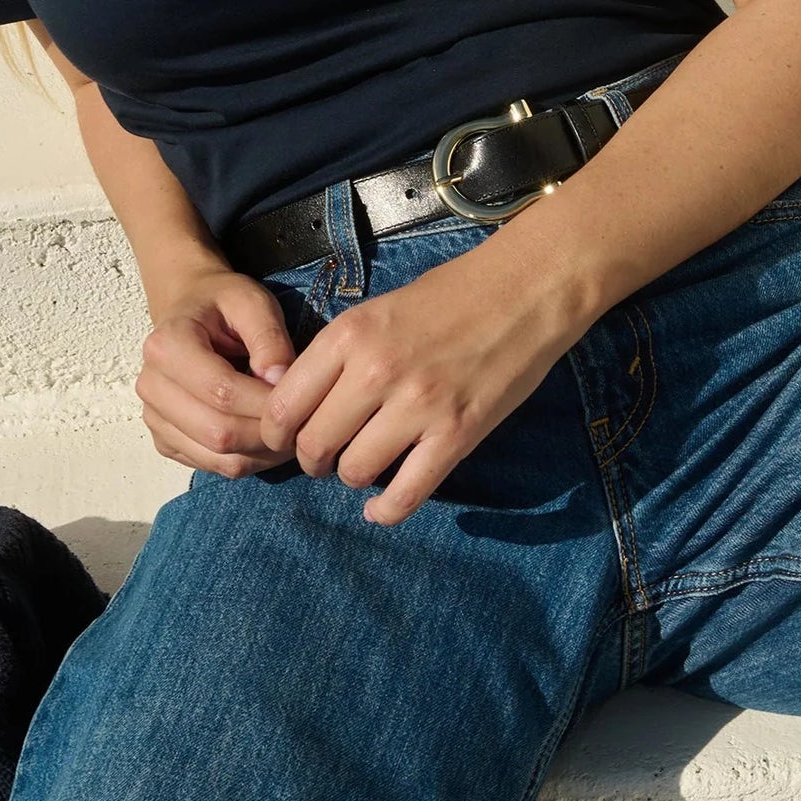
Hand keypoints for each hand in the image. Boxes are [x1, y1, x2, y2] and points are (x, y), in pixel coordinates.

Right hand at [137, 270, 297, 476]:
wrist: (190, 309)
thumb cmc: (223, 304)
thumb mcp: (252, 303)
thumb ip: (269, 339)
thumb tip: (279, 382)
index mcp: (167, 346)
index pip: (222, 392)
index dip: (267, 403)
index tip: (302, 399)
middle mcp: (151, 386)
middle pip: (217, 432)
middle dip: (267, 433)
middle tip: (303, 424)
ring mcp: (154, 417)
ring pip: (216, 457)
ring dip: (261, 453)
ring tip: (289, 432)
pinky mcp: (165, 439)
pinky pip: (211, 465)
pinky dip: (246, 460)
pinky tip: (266, 439)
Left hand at [259, 241, 585, 525]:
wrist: (524, 290)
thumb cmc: (451, 295)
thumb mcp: (377, 310)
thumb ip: (339, 356)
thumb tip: (304, 404)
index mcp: (349, 336)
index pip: (284, 405)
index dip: (277, 432)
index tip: (287, 438)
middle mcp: (376, 372)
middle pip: (314, 444)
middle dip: (312, 460)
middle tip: (324, 458)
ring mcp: (418, 406)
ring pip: (355, 471)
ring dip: (351, 478)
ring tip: (361, 468)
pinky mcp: (457, 433)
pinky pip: (407, 494)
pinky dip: (386, 511)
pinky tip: (380, 508)